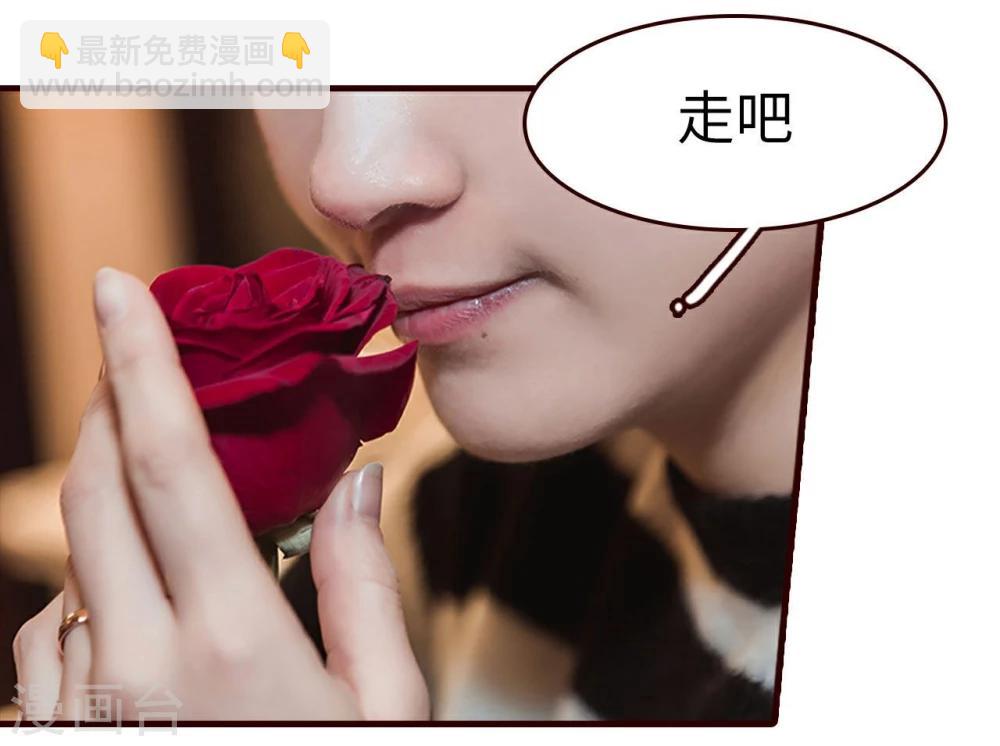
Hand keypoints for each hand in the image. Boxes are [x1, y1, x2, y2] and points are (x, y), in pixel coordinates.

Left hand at [12, 268, 427, 720]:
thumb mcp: (383, 700)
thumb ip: (366, 583)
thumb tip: (359, 484)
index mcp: (233, 639)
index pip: (174, 465)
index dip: (144, 364)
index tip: (117, 286)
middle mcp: (137, 663)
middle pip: (97, 491)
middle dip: (114, 409)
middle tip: (145, 370)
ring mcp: (84, 705)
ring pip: (69, 566)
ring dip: (111, 521)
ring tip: (177, 540)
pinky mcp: (59, 734)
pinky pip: (50, 635)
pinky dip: (87, 600)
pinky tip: (140, 623)